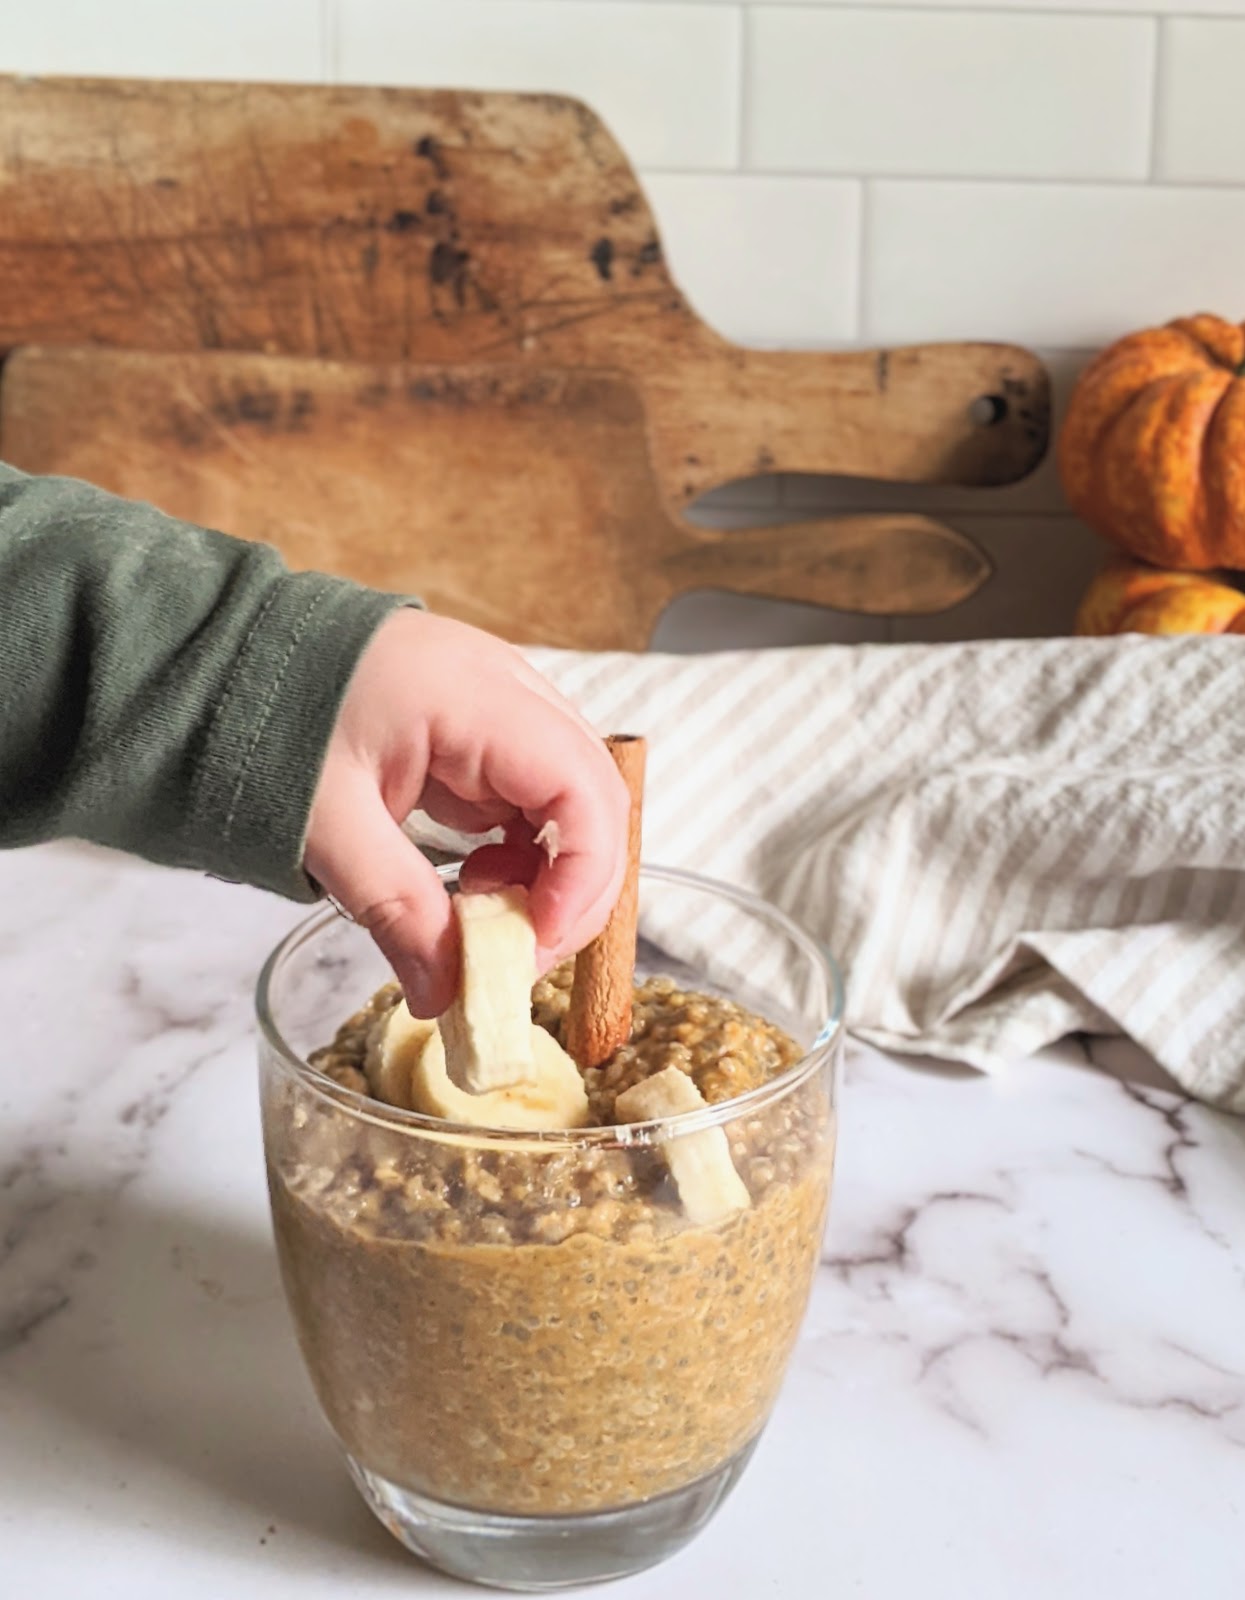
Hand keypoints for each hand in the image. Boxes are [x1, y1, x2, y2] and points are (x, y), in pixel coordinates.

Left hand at [304, 610, 629, 1017]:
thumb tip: (449, 994)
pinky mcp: (485, 729)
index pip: (582, 788)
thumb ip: (395, 908)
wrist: (225, 656)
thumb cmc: (266, 716)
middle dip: (575, 888)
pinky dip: (521, 855)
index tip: (537, 942)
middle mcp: (509, 690)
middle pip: (596, 796)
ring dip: (549, 874)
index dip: (583, 875)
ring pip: (572, 802)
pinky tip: (475, 883)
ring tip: (483, 915)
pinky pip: (534, 800)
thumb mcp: (326, 824)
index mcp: (476, 696)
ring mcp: (502, 706)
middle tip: (516, 955)